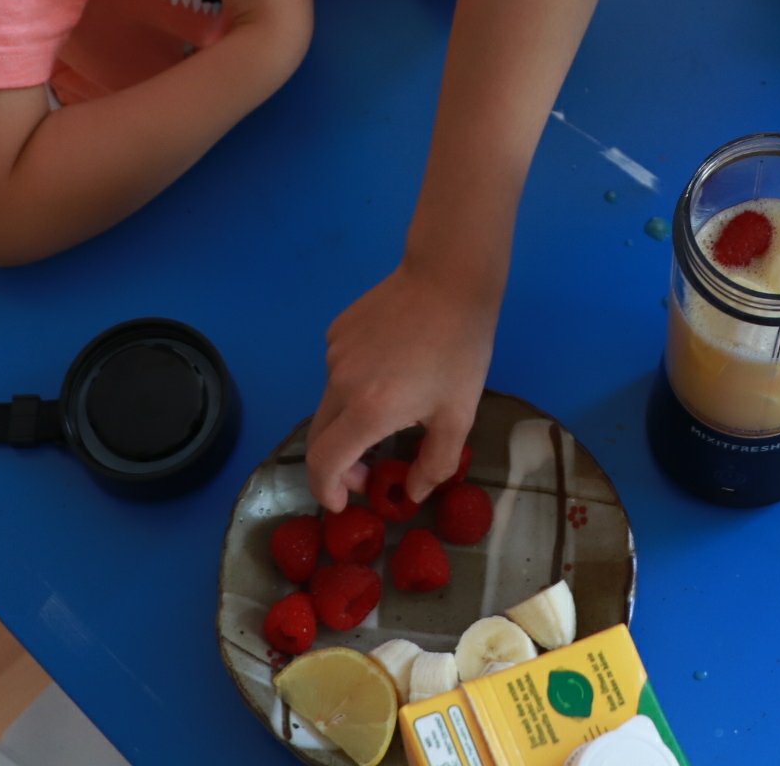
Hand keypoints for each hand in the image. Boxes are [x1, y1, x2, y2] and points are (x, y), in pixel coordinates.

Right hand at [304, 262, 496, 510]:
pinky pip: (336, 373)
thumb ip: (434, 463)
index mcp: (368, 410)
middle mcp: (339, 384)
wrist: (448, 277)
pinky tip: (388, 372)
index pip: (324, 463)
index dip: (326, 491)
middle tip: (367, 474)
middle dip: (337, 466)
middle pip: (319, 438)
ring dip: (349, 423)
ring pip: (329, 404)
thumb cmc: (460, 348)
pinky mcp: (336, 331)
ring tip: (392, 411)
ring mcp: (334, 354)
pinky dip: (352, 388)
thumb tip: (412, 494)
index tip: (342, 503)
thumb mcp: (459, 414)